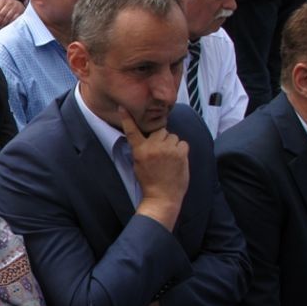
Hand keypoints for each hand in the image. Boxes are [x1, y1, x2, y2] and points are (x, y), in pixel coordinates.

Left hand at [0, 0, 22, 30]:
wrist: (19, 6)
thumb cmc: (7, 7)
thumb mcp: (1, 6)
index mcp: (3, 0)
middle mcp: (10, 2)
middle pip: (1, 15)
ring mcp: (16, 7)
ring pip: (7, 18)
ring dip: (2, 24)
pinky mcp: (20, 12)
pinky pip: (13, 20)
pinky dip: (9, 24)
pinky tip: (5, 27)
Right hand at [119, 107, 188, 226]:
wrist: (162, 197)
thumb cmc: (150, 182)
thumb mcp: (138, 165)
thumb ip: (142, 150)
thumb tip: (149, 138)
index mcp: (140, 151)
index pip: (132, 131)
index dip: (127, 119)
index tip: (123, 108)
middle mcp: (153, 147)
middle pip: (160, 131)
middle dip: (162, 139)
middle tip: (161, 152)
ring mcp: (168, 150)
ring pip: (173, 137)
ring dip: (172, 144)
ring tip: (169, 158)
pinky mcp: (180, 154)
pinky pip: (183, 144)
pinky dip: (181, 150)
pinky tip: (177, 160)